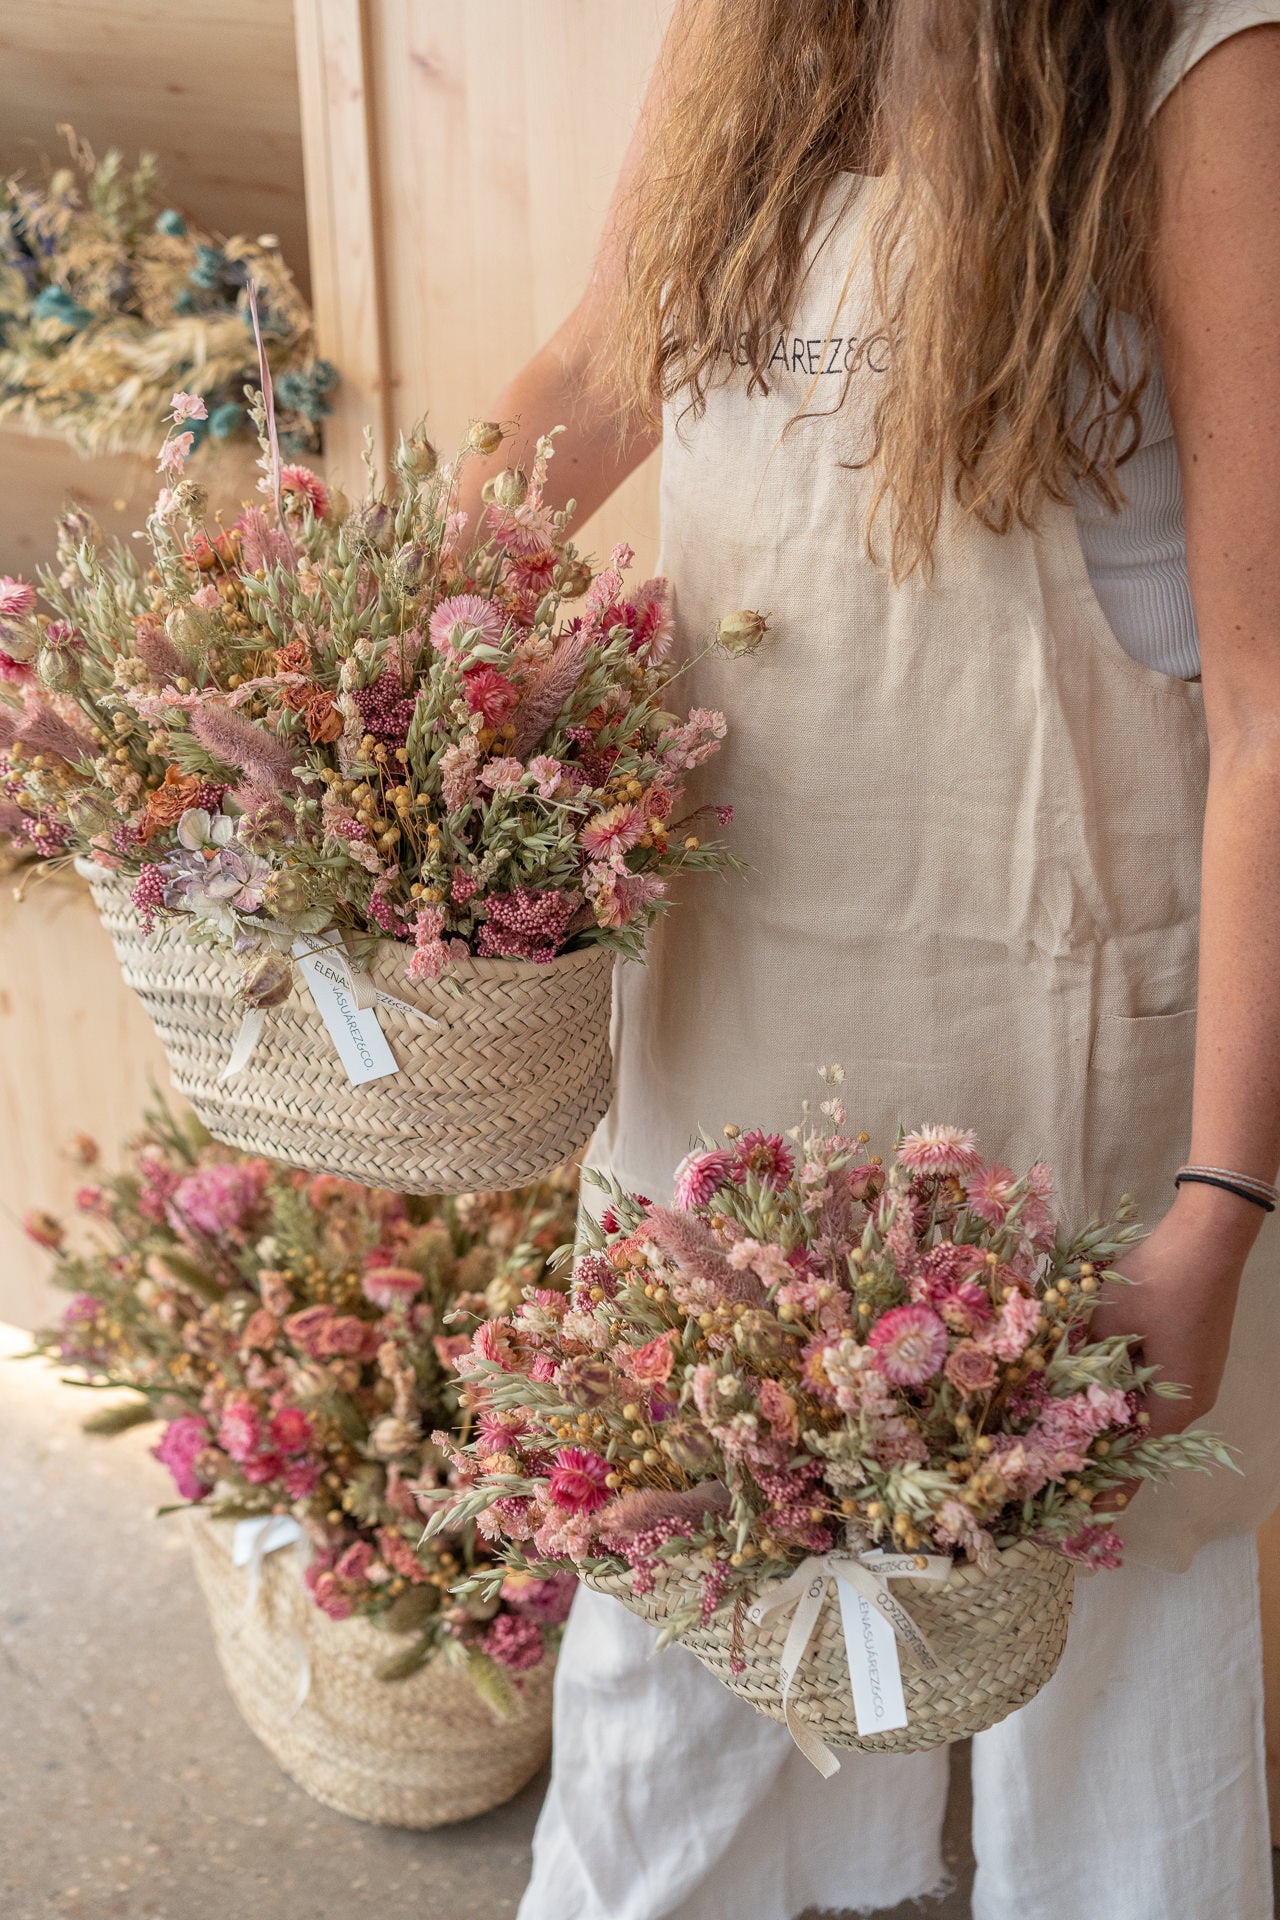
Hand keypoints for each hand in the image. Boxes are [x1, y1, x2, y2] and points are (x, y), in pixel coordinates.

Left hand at [1084, 1180, 1256, 1510]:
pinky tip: (1091, 1374)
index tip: (1077, 1509)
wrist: (1206, 1238)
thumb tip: (1040, 1383)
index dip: (1104, 1484)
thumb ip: (1075, 1358)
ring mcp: (1194, 1375)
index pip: (1133, 1462)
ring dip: (1109, 1408)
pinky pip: (1153, 1379)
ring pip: (1143, 1403)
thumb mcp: (1103, 1322)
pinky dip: (1123, 1382)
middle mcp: (1190, 1400)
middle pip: (1138, 1434)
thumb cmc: (1156, 1284)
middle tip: (1056, 1461)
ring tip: (1065, 1421)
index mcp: (1174, 1408)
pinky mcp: (1191, 1351)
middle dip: (1099, 1444)